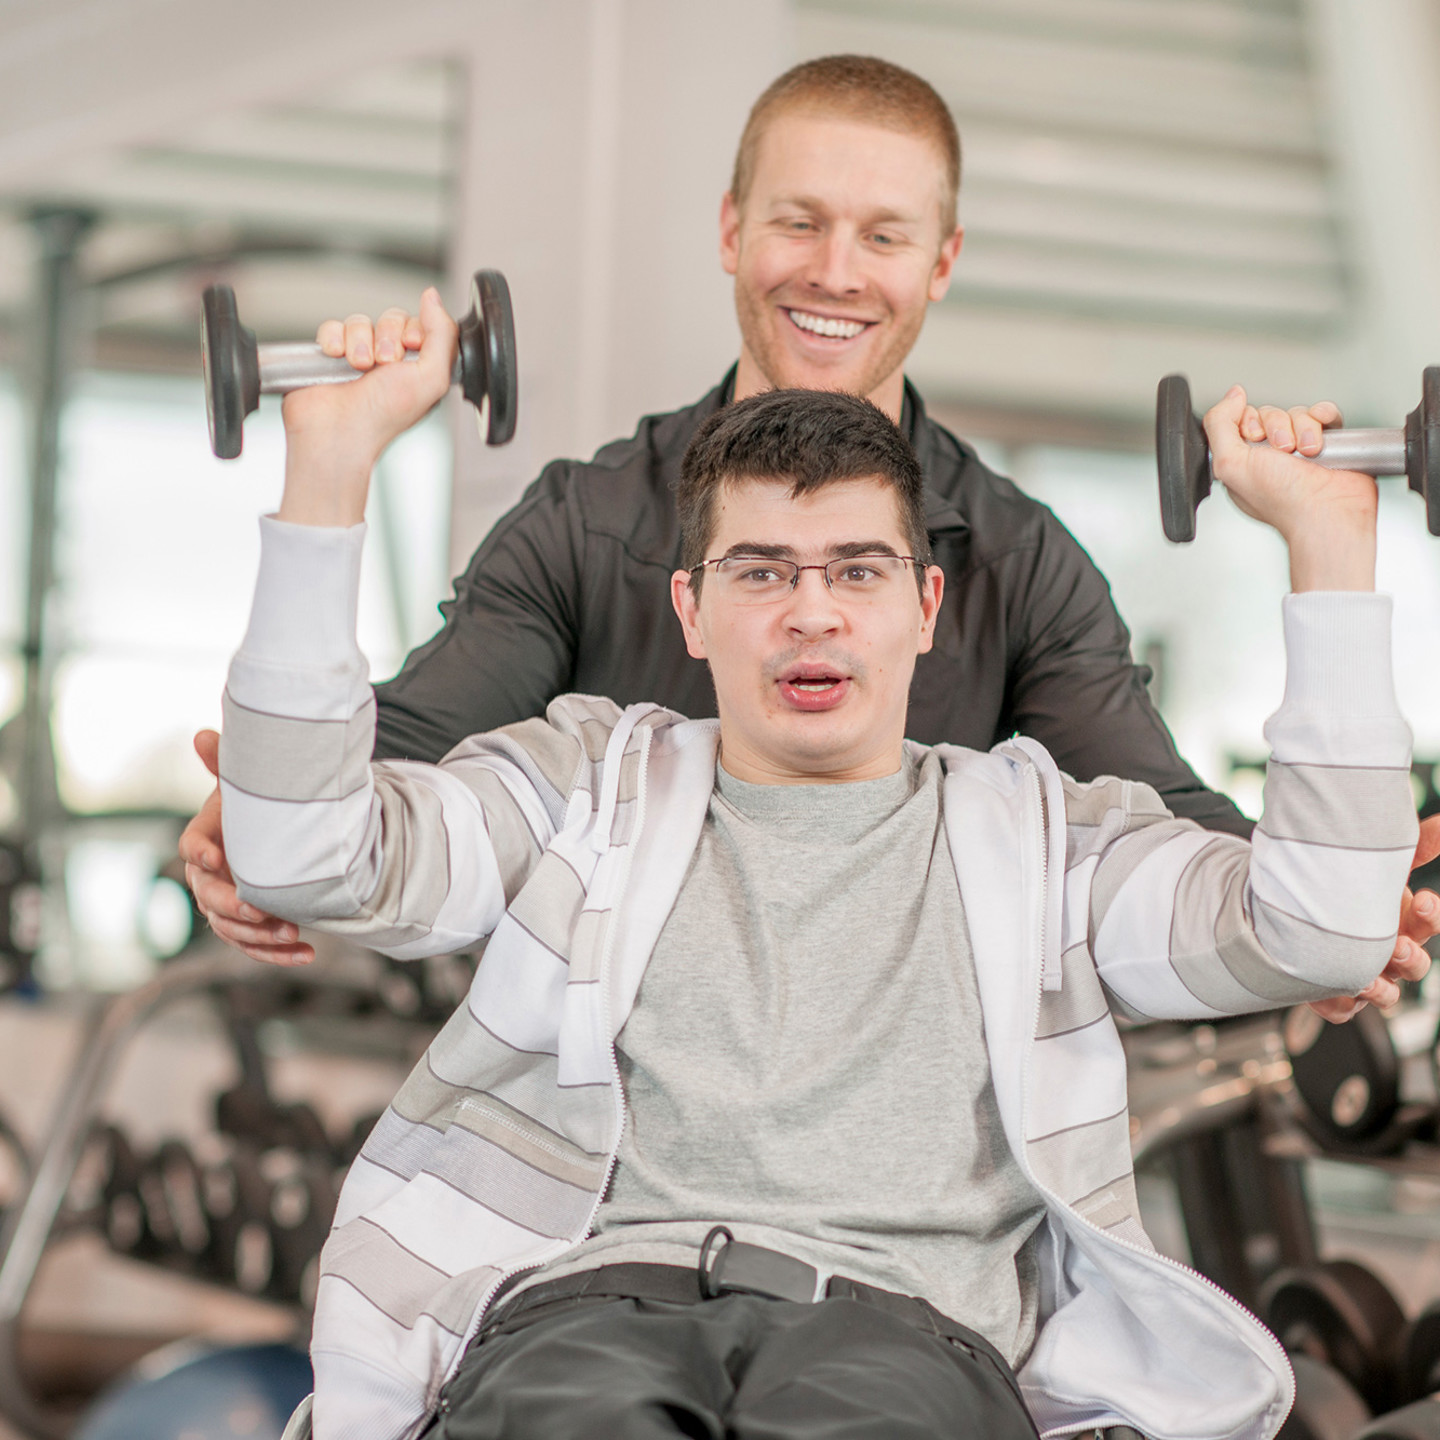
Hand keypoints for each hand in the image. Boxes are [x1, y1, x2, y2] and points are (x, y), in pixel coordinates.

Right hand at [177, 730, 314, 965]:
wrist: (277, 836)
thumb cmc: (257, 808)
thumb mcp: (249, 785)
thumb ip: (228, 764)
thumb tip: (203, 734)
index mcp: (205, 838)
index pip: (191, 845)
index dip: (199, 852)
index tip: (215, 857)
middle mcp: (208, 876)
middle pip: (208, 897)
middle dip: (233, 906)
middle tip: (260, 910)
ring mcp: (226, 904)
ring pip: (231, 930)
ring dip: (260, 937)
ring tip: (293, 933)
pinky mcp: (248, 927)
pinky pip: (255, 947)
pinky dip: (279, 955)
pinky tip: (308, 953)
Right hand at [278, 287, 457, 527]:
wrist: (337, 431)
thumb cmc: (383, 417)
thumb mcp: (431, 378)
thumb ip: (442, 335)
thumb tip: (433, 297)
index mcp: (418, 369)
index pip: (420, 325)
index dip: (414, 330)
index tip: (410, 346)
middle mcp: (389, 363)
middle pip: (391, 318)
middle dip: (387, 336)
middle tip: (384, 363)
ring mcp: (357, 357)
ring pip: (360, 321)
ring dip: (360, 341)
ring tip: (359, 367)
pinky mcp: (329, 355)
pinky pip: (332, 326)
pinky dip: (333, 339)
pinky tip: (336, 357)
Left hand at [1203, 385, 1376, 591]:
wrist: (1328, 512)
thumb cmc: (1282, 500)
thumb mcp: (1230, 463)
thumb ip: (1218, 425)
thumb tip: (1231, 396)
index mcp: (1244, 462)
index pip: (1241, 420)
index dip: (1249, 423)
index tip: (1255, 439)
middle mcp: (1271, 456)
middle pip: (1270, 413)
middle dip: (1277, 427)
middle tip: (1282, 451)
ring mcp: (1301, 448)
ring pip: (1298, 412)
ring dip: (1302, 428)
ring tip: (1306, 453)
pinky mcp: (1329, 442)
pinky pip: (1324, 413)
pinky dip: (1324, 418)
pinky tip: (1322, 437)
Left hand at [1308, 814, 1439, 1021]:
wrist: (1297, 915)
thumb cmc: (1347, 891)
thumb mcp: (1375, 866)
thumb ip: (1410, 846)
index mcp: (1405, 922)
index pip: (1430, 923)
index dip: (1432, 915)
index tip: (1425, 900)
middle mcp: (1390, 954)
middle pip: (1415, 966)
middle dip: (1410, 959)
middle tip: (1398, 945)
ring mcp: (1366, 978)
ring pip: (1385, 995)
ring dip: (1380, 990)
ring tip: (1365, 978)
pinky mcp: (1336, 998)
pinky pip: (1341, 1010)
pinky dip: (1337, 1004)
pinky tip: (1329, 993)